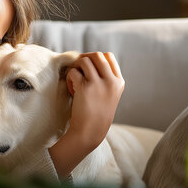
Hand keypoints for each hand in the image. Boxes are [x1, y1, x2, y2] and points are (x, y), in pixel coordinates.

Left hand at [49, 52, 124, 178]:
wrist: (90, 133)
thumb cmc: (96, 115)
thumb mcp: (109, 96)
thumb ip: (105, 79)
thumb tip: (89, 59)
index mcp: (119, 82)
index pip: (109, 57)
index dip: (95, 59)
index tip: (88, 68)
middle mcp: (111, 81)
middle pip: (96, 55)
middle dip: (84, 59)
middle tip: (77, 70)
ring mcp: (99, 83)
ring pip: (84, 60)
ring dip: (75, 68)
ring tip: (74, 82)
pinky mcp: (86, 87)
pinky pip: (74, 72)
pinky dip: (69, 78)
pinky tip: (71, 89)